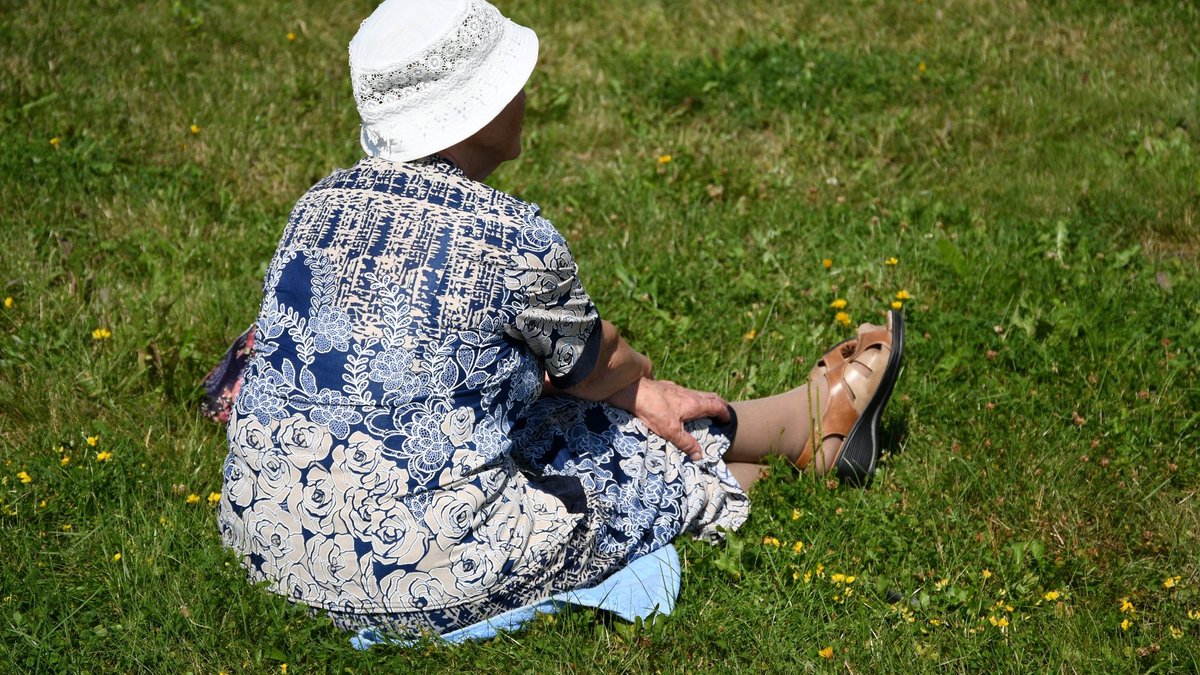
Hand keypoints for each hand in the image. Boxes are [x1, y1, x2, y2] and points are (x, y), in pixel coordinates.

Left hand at [607, 378, 730, 460]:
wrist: (633, 391)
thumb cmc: (653, 410)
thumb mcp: (671, 431)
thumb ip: (686, 443)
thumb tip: (699, 455)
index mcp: (694, 404)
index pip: (716, 406)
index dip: (725, 412)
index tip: (728, 420)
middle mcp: (688, 394)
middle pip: (710, 397)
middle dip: (718, 404)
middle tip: (722, 412)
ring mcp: (677, 389)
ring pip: (697, 394)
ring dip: (704, 401)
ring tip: (704, 410)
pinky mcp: (666, 387)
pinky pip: (683, 392)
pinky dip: (689, 399)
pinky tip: (680, 404)